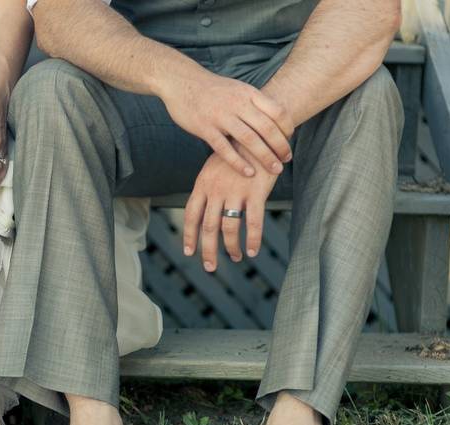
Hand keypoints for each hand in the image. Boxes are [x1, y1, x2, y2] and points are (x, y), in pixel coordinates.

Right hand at [162, 68, 293, 178]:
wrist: (181, 81)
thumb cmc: (211, 89)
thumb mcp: (237, 88)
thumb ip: (253, 102)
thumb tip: (272, 117)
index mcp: (248, 93)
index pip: (277, 112)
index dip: (287, 128)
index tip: (289, 140)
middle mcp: (237, 104)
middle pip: (267, 128)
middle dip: (280, 147)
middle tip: (286, 160)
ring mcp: (221, 117)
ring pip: (249, 140)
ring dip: (265, 157)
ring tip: (275, 170)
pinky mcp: (205, 128)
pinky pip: (225, 149)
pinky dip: (238, 162)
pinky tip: (248, 172)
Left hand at [183, 143, 278, 271]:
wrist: (260, 132)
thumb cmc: (238, 151)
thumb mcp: (215, 166)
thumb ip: (208, 186)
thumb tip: (204, 207)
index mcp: (203, 184)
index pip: (191, 214)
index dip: (189, 235)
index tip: (189, 252)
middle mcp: (215, 190)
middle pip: (207, 227)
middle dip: (207, 250)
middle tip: (210, 267)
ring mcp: (234, 191)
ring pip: (229, 228)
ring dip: (231, 247)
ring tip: (236, 258)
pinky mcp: (255, 192)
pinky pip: (253, 223)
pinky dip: (253, 240)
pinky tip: (253, 251)